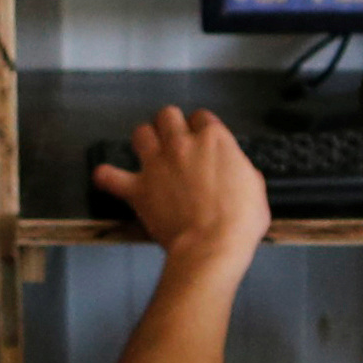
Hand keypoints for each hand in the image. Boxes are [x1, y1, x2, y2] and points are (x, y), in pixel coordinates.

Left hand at [97, 108, 271, 259]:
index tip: (202, 139)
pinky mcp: (139, 189)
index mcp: (215, 140)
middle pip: (168, 115)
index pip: (202, 117)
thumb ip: (241, 170)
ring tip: (148, 151)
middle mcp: (182, 144)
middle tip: (173, 140)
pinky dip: (107, 177)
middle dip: (170, 125)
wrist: (212, 246)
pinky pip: (110, 176)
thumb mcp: (255, 188)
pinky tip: (106, 177)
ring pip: (140, 133)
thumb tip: (237, 170)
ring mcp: (157, 164)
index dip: (201, 128)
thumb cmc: (239, 222)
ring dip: (144, 140)